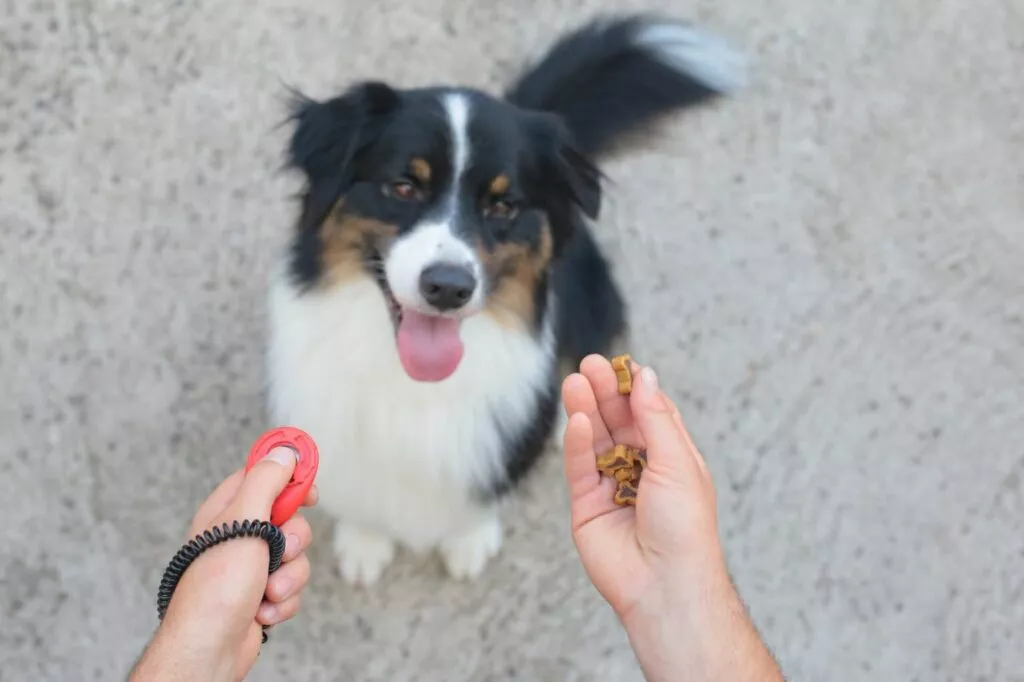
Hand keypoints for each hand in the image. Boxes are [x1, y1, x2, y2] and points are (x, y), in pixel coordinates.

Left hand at [131, 447, 317, 681]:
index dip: (290, 475)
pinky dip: (283, 601)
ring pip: (297, 556)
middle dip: (295, 540)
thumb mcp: (243, 522)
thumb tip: (284, 451)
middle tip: (281, 548)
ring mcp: (253, 566)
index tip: (309, 485)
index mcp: (228, 510)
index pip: (263, 475)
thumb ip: (266, 481)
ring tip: (266, 591)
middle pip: (291, 518)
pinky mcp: (263, 594)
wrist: (209, 648)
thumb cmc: (216, 587)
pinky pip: (293, 587)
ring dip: (289, 577)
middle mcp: (240, 535)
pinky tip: (262, 611)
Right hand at [562, 355, 722, 620]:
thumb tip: (647, 377)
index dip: (635, 388)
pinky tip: (576, 419)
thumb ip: (655, 417)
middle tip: (589, 365)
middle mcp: (641, 470)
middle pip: (618, 422)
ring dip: (585, 410)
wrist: (664, 583)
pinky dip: (576, 442)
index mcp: (671, 459)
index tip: (621, 363)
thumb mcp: (677, 461)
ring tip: (574, 382)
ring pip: (594, 440)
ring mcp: (611, 487)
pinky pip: (579, 467)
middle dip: (604, 393)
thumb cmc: (685, 528)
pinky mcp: (587, 505)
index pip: (650, 413)